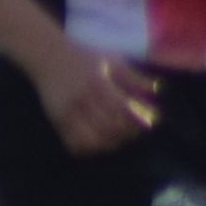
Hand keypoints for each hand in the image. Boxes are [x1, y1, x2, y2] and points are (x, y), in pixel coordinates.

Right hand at [34, 38, 156, 152]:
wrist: (49, 56)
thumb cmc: (85, 57)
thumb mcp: (112, 60)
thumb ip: (134, 76)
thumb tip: (157, 89)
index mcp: (98, 82)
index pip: (120, 108)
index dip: (136, 119)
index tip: (146, 121)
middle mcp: (83, 99)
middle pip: (108, 127)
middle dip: (127, 133)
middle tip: (135, 132)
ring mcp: (68, 113)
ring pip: (92, 141)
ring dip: (110, 144)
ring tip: (118, 138)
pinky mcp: (58, 122)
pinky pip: (74, 144)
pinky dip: (89, 149)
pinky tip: (99, 142)